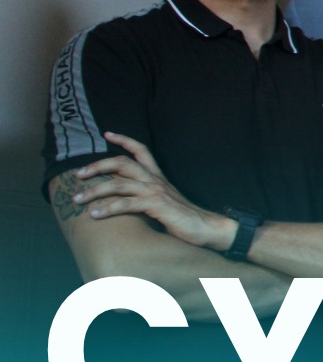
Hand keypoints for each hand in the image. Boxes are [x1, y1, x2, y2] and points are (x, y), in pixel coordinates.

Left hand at [71, 133, 234, 250]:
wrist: (206, 227)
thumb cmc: (183, 218)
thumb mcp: (162, 201)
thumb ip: (145, 194)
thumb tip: (122, 194)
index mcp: (157, 176)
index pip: (141, 150)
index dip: (123, 140)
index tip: (106, 133)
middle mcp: (155, 180)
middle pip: (122, 163)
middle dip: (97, 165)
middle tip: (79, 174)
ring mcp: (156, 191)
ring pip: (119, 184)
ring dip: (94, 190)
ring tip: (77, 199)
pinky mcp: (157, 205)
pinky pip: (126, 204)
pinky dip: (108, 208)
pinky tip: (94, 215)